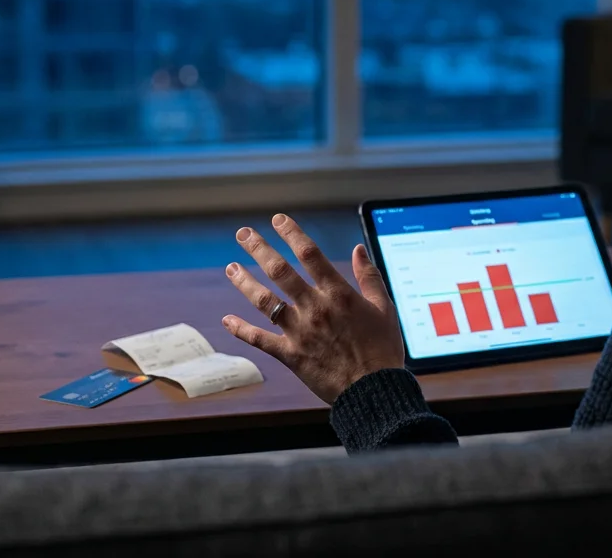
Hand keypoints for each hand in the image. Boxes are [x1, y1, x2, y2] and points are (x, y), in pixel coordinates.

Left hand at [222, 214, 404, 402]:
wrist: (373, 390)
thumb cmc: (383, 350)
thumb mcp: (384, 308)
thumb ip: (369, 277)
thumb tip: (358, 249)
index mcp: (339, 294)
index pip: (310, 254)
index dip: (292, 234)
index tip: (277, 220)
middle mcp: (315, 308)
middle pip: (280, 272)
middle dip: (259, 249)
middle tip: (243, 234)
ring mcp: (299, 332)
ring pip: (265, 301)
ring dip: (245, 282)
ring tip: (231, 268)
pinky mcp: (290, 355)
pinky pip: (260, 340)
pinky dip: (241, 329)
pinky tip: (227, 319)